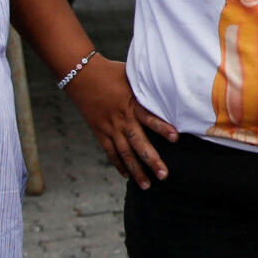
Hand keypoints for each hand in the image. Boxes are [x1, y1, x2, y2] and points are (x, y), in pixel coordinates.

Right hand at [64, 56, 175, 187]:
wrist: (81, 74)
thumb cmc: (111, 72)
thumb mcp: (133, 76)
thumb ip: (148, 87)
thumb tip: (170, 85)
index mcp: (132, 103)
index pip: (149, 117)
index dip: (162, 127)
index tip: (176, 138)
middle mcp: (121, 118)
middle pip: (138, 143)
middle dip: (152, 160)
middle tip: (164, 175)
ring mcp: (109, 127)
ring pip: (124, 153)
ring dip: (136, 170)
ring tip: (147, 185)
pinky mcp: (99, 131)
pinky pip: (110, 152)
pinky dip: (119, 164)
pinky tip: (127, 175)